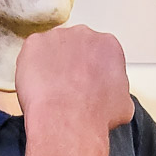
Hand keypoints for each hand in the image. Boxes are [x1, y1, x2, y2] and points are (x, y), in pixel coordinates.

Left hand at [16, 26, 133, 133]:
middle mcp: (84, 34)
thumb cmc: (95, 114)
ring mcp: (57, 36)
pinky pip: (32, 53)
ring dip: (52, 64)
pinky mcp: (34, 43)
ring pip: (52, 49)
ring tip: (52, 89)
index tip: (88, 82)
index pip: (99, 52)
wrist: (69, 121)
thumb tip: (111, 95)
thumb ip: (117, 89)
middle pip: (75, 46)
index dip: (93, 70)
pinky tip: (38, 86)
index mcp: (108, 45)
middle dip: (72, 64)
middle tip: (69, 87)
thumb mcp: (123, 105)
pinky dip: (31, 67)